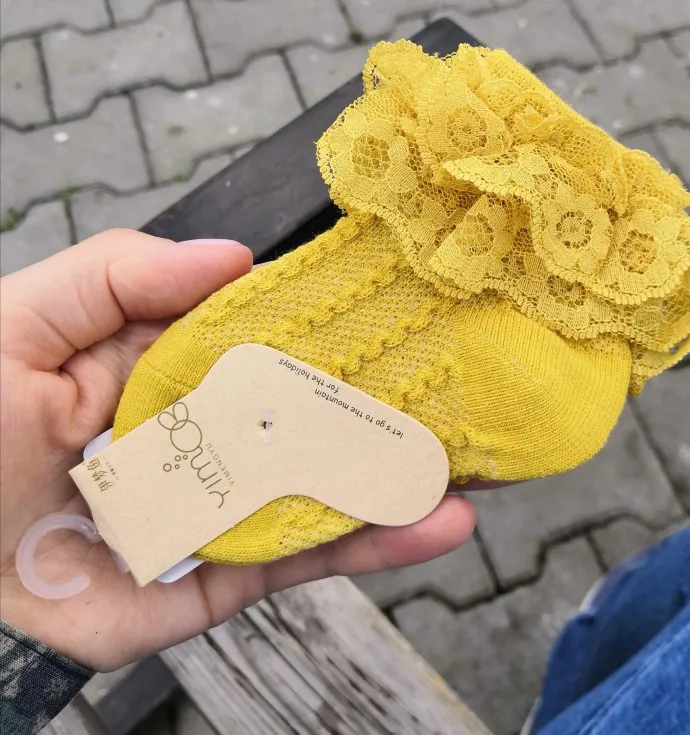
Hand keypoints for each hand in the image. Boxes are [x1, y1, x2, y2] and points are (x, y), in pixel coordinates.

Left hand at [0, 230, 476, 671]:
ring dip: (406, 474)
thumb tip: (234, 256)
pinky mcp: (222, 577)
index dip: (332, 316)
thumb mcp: (22, 327)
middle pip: (312, 412)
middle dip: (391, 398)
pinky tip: (436, 522)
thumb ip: (119, 277)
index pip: (266, 334)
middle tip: (473, 380)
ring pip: (327, 486)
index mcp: (166, 366)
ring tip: (484, 458)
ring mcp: (222, 506)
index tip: (406, 297)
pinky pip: (304, 558)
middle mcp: (207, 433)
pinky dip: (372, 543)